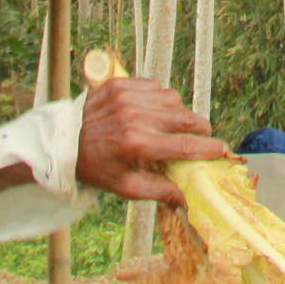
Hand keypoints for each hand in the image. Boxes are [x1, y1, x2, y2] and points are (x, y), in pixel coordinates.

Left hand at [75, 76, 226, 205]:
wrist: (62, 141)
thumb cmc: (96, 167)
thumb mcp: (125, 187)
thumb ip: (159, 190)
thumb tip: (187, 199)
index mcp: (138, 145)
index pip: (185, 146)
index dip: (208, 149)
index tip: (222, 151)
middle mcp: (136, 117)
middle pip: (185, 117)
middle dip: (200, 127)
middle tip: (203, 135)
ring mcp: (128, 97)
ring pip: (172, 99)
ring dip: (179, 112)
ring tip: (174, 124)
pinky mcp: (120, 84)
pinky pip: (155, 86)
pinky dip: (161, 98)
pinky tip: (155, 110)